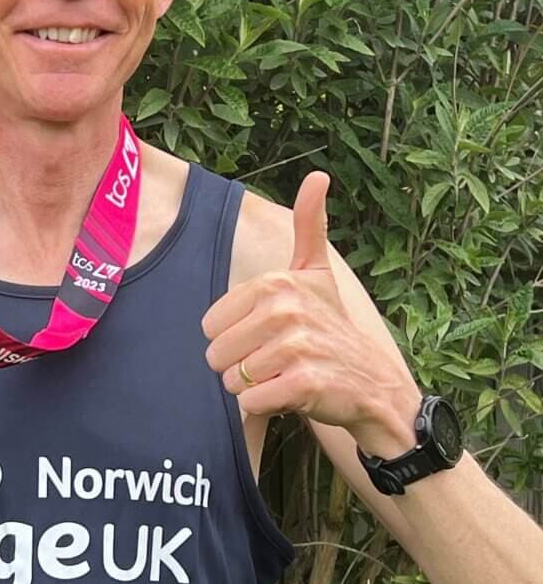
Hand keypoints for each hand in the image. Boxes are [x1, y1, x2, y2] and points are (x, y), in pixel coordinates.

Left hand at [201, 172, 417, 442]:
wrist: (373, 383)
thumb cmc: (333, 327)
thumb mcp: (317, 273)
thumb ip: (310, 226)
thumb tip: (319, 175)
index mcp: (276, 283)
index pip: (210, 326)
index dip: (234, 339)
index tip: (268, 336)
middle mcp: (285, 310)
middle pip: (217, 355)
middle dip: (240, 367)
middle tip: (277, 361)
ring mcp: (296, 348)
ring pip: (233, 381)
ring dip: (255, 388)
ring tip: (287, 375)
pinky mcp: (304, 384)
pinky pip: (252, 403)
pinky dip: (265, 408)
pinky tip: (293, 395)